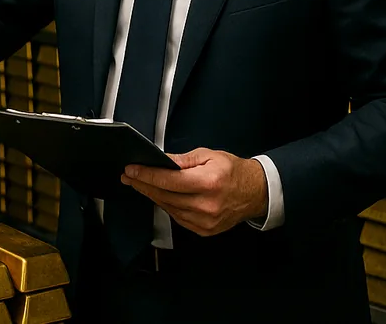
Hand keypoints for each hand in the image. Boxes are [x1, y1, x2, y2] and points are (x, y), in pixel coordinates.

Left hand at [120, 148, 267, 236]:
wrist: (256, 193)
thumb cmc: (233, 172)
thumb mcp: (209, 156)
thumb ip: (182, 159)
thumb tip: (160, 160)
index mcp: (208, 183)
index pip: (168, 180)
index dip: (147, 175)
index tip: (131, 170)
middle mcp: (206, 205)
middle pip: (164, 196)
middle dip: (143, 184)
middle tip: (129, 176)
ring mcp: (205, 221)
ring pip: (168, 208)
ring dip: (152, 196)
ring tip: (140, 184)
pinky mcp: (204, 230)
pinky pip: (177, 217)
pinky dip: (167, 206)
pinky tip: (159, 196)